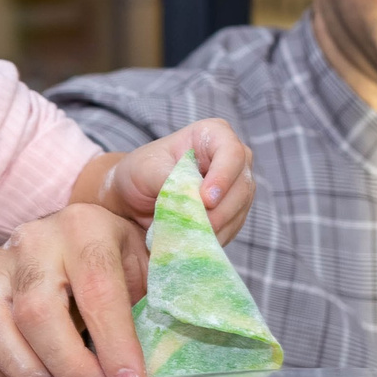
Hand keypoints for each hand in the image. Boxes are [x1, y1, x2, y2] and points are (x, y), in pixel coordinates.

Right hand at [0, 204, 150, 376]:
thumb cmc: (113, 257)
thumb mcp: (145, 263)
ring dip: (25, 369)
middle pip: (37, 311)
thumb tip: (164, 358)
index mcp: (84, 228)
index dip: (114, 344)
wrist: (70, 237)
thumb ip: (155, 300)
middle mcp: (33, 241)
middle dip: (68, 364)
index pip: (97, 290)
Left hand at [91, 116, 254, 243]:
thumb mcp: (148, 170)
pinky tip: (194, 241)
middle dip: (220, 210)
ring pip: (239, 209)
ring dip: (216, 227)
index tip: (206, 200)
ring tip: (188, 236)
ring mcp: (235, 186)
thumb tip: (195, 200)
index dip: (222, 177)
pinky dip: (214, 237)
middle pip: (242, 185)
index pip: (231, 153)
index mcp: (213, 135)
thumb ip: (173, 181)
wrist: (134, 198)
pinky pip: (232, 227)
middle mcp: (232, 158)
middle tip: (196, 226)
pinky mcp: (233, 211)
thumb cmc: (140, 173)